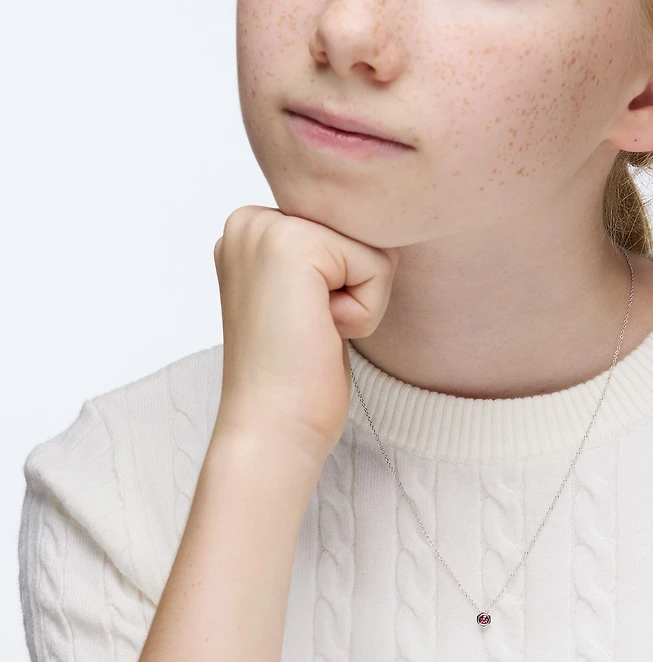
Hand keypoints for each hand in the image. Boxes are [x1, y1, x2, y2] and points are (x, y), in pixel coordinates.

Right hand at [212, 205, 399, 460]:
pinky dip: (365, 311)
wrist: (272, 429)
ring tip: (314, 332)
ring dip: (361, 302)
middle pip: (362, 230)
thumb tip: (380, 230)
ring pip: (373, 247)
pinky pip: (377, 266)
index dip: (346, 287)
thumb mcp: (309, 299)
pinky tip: (322, 334)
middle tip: (311, 331)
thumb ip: (328, 256)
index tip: (304, 324)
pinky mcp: (293, 246)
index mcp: (253, 231)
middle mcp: (251, 221)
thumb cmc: (297, 379)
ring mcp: (266, 228)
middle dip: (356, 290)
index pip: (347, 230)